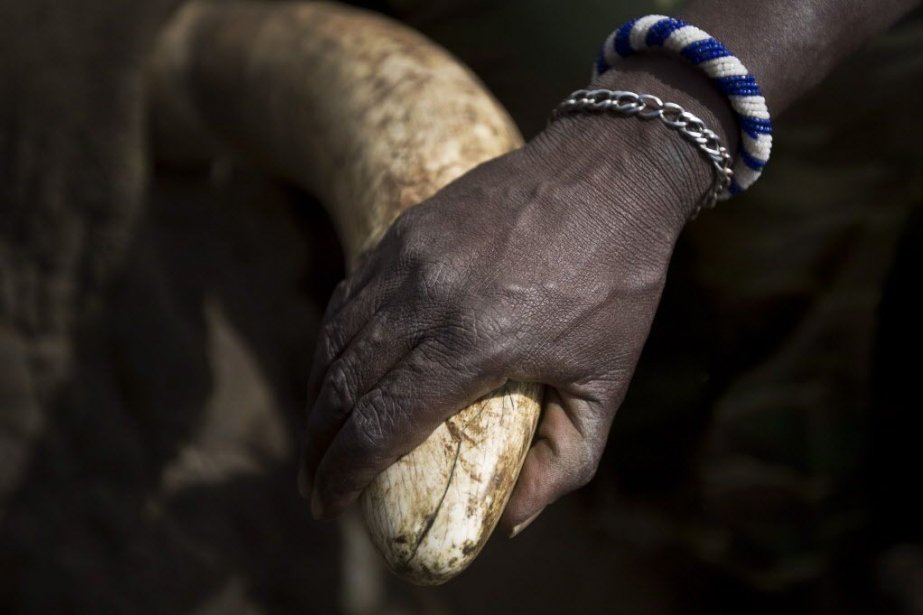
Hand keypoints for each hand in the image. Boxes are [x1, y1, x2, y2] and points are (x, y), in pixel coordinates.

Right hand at [301, 58, 729, 531]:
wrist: (612, 173)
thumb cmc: (619, 282)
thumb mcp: (609, 382)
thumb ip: (566, 461)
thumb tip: (512, 521)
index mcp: (478, 342)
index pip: (383, 422)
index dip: (345, 472)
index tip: (328, 504)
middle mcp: (429, 297)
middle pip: (345, 385)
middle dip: (317, 445)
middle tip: (311, 483)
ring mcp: (411, 257)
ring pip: (336, 338)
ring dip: (316, 395)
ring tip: (316, 435)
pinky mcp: (407, 230)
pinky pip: (350, 295)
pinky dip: (332, 340)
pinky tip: (335, 368)